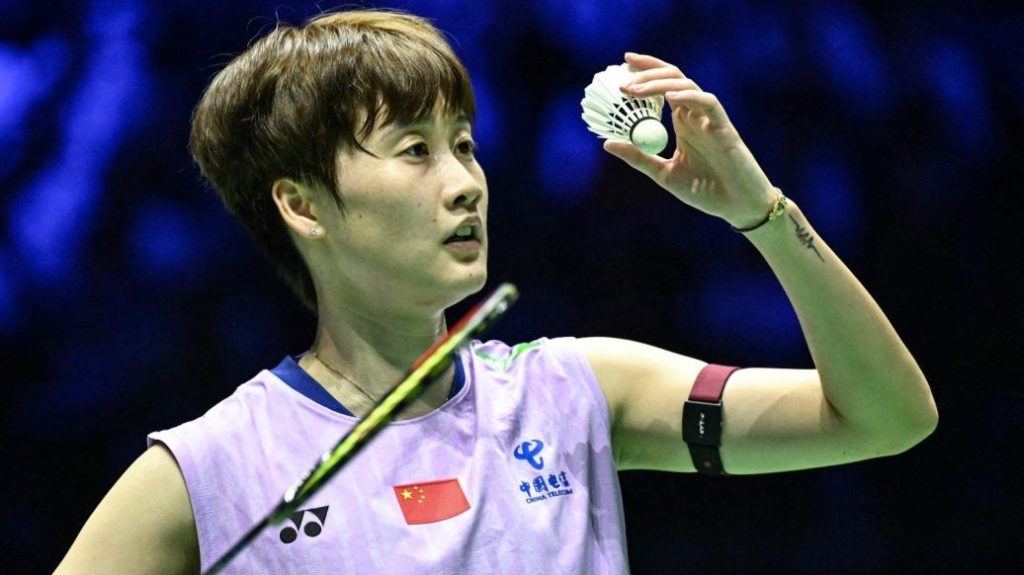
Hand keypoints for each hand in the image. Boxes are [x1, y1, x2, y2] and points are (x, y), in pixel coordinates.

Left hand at [603, 52, 775, 227]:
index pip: (663, 86)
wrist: (736, 206)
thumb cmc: (705, 191)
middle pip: (673, 78)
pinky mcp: (724, 127)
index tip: (622, 63)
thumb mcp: (664, 173)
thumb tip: (607, 143)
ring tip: (635, 90)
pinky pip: (708, 103)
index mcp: (682, 122)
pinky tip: (670, 98)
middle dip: (648, 70)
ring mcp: (709, 119)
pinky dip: (689, 97)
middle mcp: (695, 115)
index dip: (645, 71)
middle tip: (623, 74)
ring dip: (659, 84)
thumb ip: (638, 157)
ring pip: (686, 86)